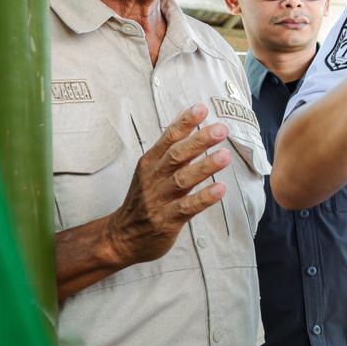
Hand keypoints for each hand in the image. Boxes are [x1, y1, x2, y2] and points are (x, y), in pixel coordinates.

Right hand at [104, 104, 231, 268]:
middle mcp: (154, 178)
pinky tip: (221, 189)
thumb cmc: (144, 198)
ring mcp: (159, 199)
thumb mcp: (151, 169)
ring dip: (204, 167)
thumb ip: (170, 146)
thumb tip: (188, 117)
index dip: (185, 122)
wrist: (121, 237)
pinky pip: (187, 207)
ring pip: (182, 180)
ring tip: (225, 155)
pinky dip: (203, 198)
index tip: (202, 108)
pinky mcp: (166, 221)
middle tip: (220, 129)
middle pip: (176, 155)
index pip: (168, 138)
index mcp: (151, 163)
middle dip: (199, 141)